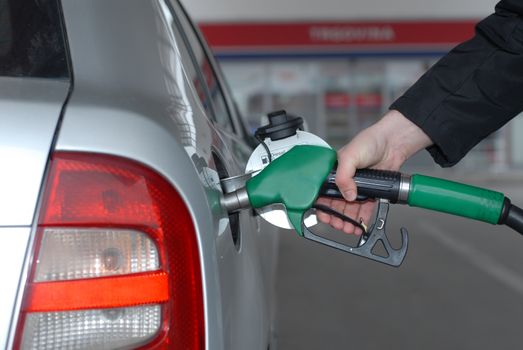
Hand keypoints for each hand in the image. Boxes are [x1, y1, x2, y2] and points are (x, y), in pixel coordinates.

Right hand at [316, 110, 431, 233]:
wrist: (393, 143)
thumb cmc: (370, 141)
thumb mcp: (350, 156)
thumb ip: (343, 176)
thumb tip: (347, 195)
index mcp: (333, 172)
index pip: (323, 193)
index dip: (322, 206)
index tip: (325, 217)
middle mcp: (344, 181)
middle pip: (335, 205)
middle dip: (336, 218)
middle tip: (339, 226)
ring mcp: (357, 187)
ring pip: (349, 210)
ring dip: (348, 221)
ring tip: (350, 228)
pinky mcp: (370, 192)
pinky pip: (364, 209)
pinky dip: (361, 218)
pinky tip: (360, 225)